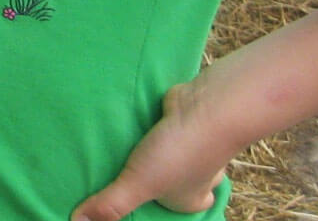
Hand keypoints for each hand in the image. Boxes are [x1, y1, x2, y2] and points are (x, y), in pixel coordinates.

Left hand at [71, 83, 229, 220]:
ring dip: (151, 149)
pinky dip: (151, 125)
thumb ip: (111, 204)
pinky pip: (164, 128)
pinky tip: (128, 121)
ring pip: (169, 152)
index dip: (165, 205)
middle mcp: (196, 174)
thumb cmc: (177, 155)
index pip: (183, 208)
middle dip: (155, 177)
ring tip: (120, 149)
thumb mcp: (138, 184)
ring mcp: (192, 145)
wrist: (207, 109)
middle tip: (125, 172)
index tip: (144, 199)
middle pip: (175, 180)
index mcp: (191, 198)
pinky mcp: (182, 120)